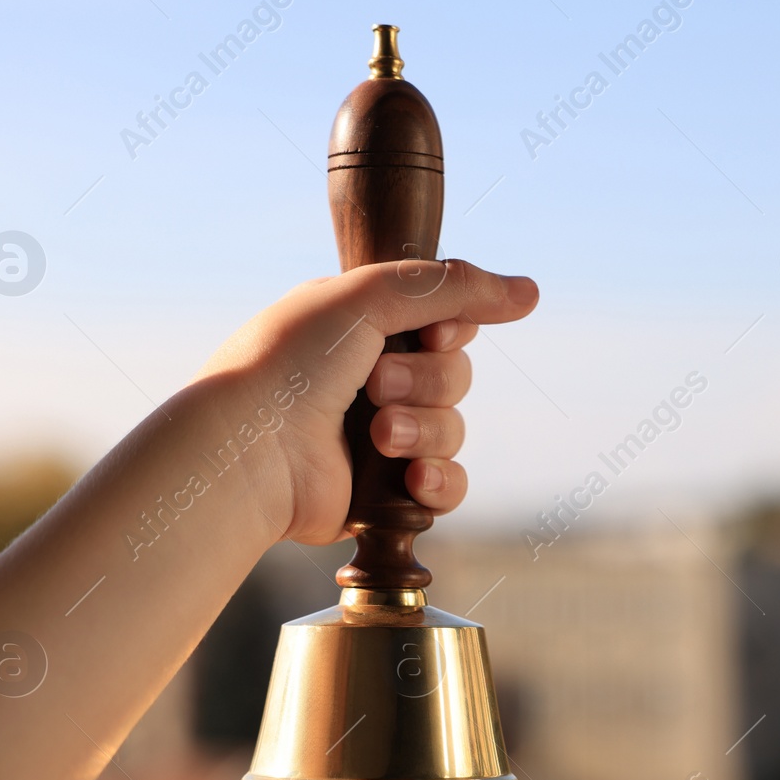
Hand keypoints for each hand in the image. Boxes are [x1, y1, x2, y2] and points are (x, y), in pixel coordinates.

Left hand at [192, 258, 537, 545]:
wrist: (250, 453)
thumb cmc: (290, 365)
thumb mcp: (368, 296)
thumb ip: (451, 286)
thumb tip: (530, 292)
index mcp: (361, 328)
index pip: (446, 322)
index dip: (451, 330)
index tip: (432, 334)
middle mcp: (370, 380)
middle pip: (455, 375)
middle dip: (427, 382)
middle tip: (375, 387)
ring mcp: (378, 439)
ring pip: (453, 428)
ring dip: (424, 428)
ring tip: (378, 436)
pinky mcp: (384, 493)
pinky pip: (447, 485)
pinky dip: (439, 480)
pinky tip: (412, 477)